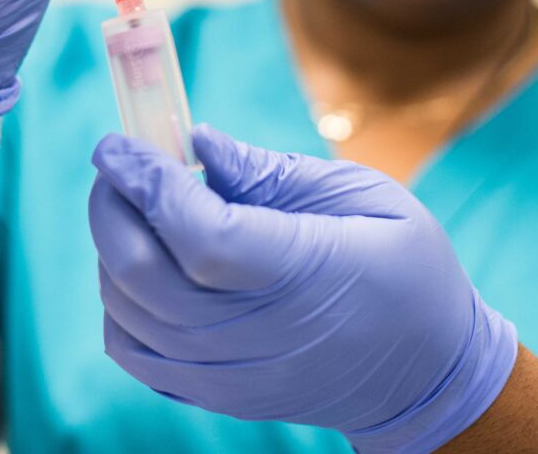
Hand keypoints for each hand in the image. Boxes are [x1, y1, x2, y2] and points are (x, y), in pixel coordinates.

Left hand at [88, 127, 517, 452]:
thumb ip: (274, 171)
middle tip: (116, 162)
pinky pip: (133, 352)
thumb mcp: (365, 194)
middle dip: (110, 206)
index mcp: (304, 272)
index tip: (118, 142)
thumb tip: (197, 141)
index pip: (199, 235)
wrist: (427, 375)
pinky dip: (117, 301)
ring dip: (111, 247)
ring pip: (126, 313)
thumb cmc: (406, 267)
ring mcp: (230, 376)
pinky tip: (144, 262)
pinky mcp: (216, 397)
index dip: (148, 183)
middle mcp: (257, 334)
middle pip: (143, 276)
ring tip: (136, 203)